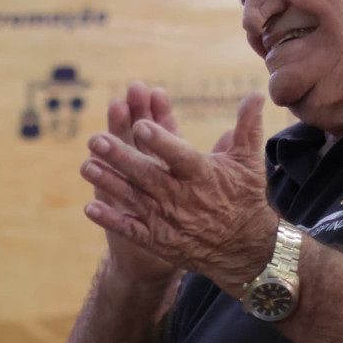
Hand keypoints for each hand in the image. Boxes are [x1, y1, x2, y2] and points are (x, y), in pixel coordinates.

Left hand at [81, 92, 281, 293]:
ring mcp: (167, 219)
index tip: (141, 124)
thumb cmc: (244, 199)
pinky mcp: (158, 239)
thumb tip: (257, 93)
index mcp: (202, 174)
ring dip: (108, 182)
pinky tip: (89, 207)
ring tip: (86, 166)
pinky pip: (131, 229)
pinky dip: (111, 219)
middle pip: (146, 174)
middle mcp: (181, 196)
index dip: (161, 140)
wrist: (244, 249)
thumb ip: (247, 126)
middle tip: (94, 139)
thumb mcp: (248, 162)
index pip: (178, 155)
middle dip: (119, 157)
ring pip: (133, 198)